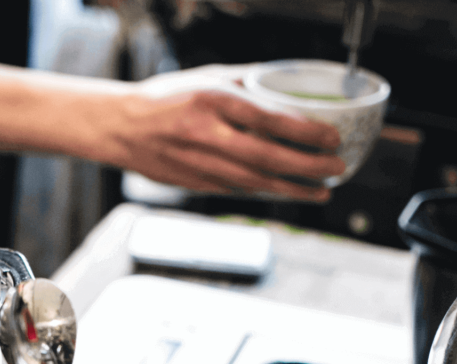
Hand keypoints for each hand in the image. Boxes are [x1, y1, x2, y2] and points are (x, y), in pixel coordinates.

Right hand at [122, 65, 344, 201]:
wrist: (121, 128)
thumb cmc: (163, 100)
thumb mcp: (206, 77)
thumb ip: (246, 82)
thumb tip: (285, 83)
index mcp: (213, 101)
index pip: (269, 119)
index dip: (305, 132)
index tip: (332, 137)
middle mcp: (207, 135)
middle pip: (268, 157)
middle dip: (308, 167)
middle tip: (335, 169)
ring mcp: (200, 163)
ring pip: (255, 182)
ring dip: (292, 189)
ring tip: (320, 191)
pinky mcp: (194, 183)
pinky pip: (237, 190)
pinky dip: (265, 193)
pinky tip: (285, 192)